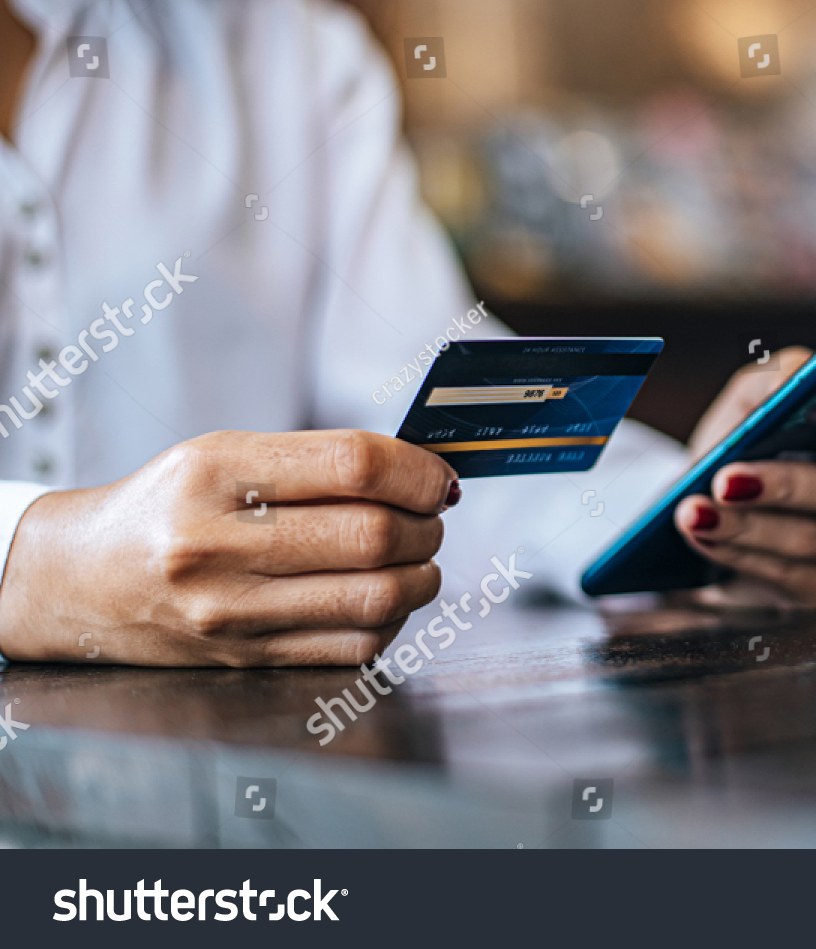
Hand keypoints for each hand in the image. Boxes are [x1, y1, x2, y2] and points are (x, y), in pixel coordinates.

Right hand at [0, 430, 456, 666]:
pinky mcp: (247, 659)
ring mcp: (230, 611)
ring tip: (416, 556)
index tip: (438, 478)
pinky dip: (392, 620)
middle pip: (374, 535)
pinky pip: (355, 646)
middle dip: (427, 525)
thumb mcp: (224, 454)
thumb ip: (319, 460)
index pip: (354, 466)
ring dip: (422, 575)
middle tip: (431, 517)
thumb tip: (423, 475)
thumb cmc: (165, 507)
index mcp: (216, 473)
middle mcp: (218, 544)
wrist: (80, 579)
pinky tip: (384, 595)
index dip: (418, 471)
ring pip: (377, 597)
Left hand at [673, 350, 815, 607]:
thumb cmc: (748, 436)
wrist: (707, 492)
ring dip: (749, 525)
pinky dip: (741, 553)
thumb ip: (781, 375)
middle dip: (788, 486)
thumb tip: (795, 379)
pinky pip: (791, 577)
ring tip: (695, 509)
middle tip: (730, 479)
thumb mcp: (757, 394)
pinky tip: (704, 533)